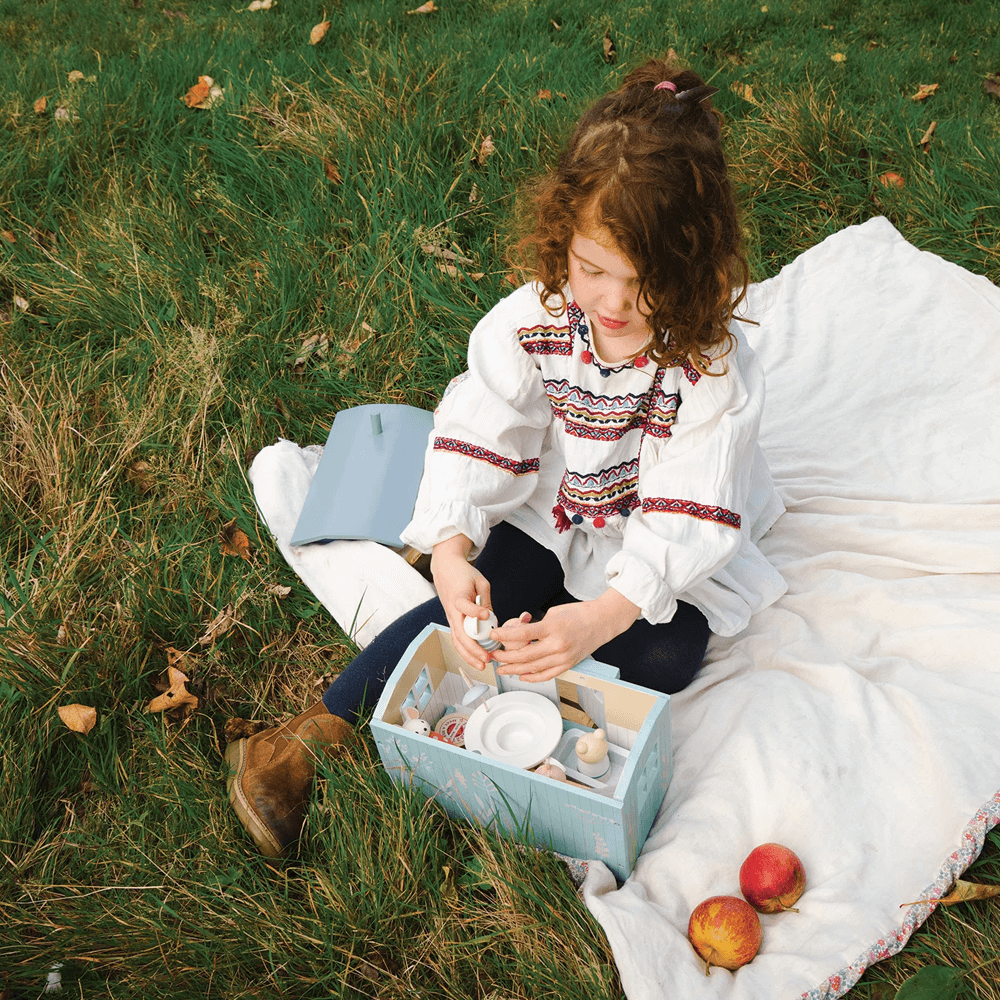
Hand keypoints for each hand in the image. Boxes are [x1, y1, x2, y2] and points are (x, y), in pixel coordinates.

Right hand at [430, 534, 493, 671]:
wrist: (445, 569)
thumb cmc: (463, 573)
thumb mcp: (480, 581)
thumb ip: (485, 600)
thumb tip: (491, 619)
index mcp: (458, 596)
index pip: (464, 605)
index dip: (474, 611)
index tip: (486, 614)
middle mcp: (452, 610)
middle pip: (459, 633)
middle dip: (473, 648)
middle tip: (487, 657)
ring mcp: (450, 617)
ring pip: (457, 640)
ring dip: (469, 655)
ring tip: (482, 665)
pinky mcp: (452, 621)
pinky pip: (457, 639)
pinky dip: (466, 651)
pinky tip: (476, 659)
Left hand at [489, 589, 640, 682]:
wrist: (601, 621)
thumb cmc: (579, 614)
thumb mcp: (554, 613)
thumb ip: (536, 625)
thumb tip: (520, 633)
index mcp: (553, 627)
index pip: (523, 634)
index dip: (505, 636)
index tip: (494, 635)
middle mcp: (558, 644)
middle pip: (525, 655)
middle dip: (505, 657)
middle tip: (494, 656)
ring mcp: (563, 657)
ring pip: (533, 668)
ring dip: (514, 669)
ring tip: (502, 669)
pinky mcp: (568, 665)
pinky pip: (547, 675)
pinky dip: (532, 677)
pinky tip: (521, 676)